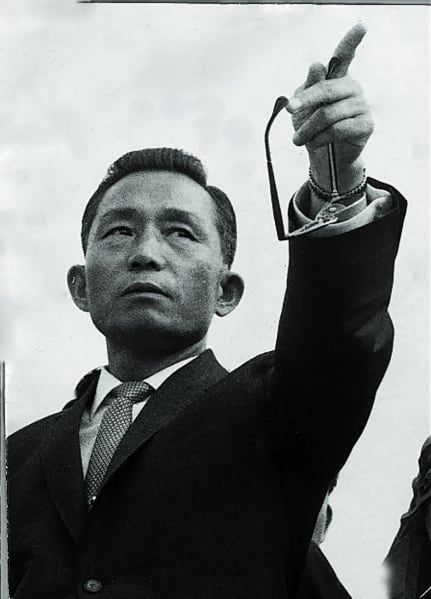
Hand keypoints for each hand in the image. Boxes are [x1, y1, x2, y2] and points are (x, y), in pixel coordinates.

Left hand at [286, 23, 372, 193]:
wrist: (323, 158)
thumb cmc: (311, 127)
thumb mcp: (302, 106)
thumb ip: (308, 88)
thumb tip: (317, 66)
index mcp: (337, 78)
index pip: (344, 56)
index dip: (352, 41)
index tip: (361, 26)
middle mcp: (352, 88)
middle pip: (326, 90)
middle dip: (305, 101)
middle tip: (290, 111)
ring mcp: (362, 106)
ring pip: (328, 114)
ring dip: (308, 129)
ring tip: (298, 139)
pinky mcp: (366, 125)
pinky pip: (338, 130)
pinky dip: (320, 139)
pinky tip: (316, 143)